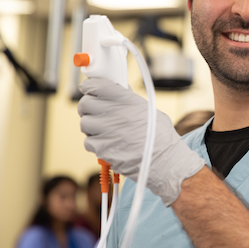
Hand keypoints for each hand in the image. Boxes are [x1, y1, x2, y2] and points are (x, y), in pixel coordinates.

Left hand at [78, 78, 205, 205]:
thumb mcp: (148, 110)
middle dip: (88, 107)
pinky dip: (95, 143)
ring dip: (91, 125)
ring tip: (104, 129)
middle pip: (85, 104)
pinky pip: (88, 142)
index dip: (89, 86)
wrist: (163, 161)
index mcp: (126, 100)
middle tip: (96, 111)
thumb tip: (116, 90)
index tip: (89, 89)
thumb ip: (129, 99)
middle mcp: (114, 113)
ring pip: (84, 123)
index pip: (96, 85)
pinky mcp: (102, 149)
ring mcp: (106, 131)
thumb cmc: (160, 136)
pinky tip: (108, 143)